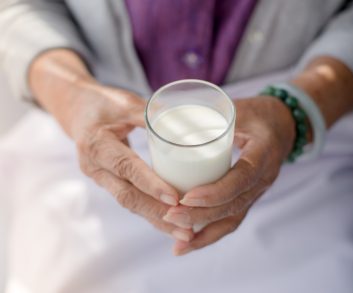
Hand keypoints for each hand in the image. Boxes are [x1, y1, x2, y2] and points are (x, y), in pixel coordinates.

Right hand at [29, 49, 193, 242]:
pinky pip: (130, 200)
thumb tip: (182, 123)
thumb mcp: (123, 102)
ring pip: (130, 204)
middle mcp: (95, 167)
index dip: (151, 184)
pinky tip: (170, 223)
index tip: (175, 199)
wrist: (76, 111)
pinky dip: (150, 212)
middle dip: (158, 214)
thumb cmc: (101, 103)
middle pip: (128, 197)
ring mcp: (100, 178)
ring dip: (157, 220)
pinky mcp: (109, 182)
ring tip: (185, 233)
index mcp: (96, 144)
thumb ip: (149, 113)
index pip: (126, 168)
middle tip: (187, 228)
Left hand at [163, 96, 295, 254]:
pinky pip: (232, 220)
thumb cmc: (258, 113)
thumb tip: (164, 112)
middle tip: (170, 216)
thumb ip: (209, 114)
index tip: (185, 197)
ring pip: (233, 220)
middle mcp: (264, 178)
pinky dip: (210, 233)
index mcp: (264, 153)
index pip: (241, 179)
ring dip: (204, 234)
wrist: (284, 125)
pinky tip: (190, 242)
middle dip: (200, 216)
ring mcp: (258, 191)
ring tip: (178, 246)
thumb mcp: (239, 108)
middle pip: (234, 206)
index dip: (215, 192)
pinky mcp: (249, 197)